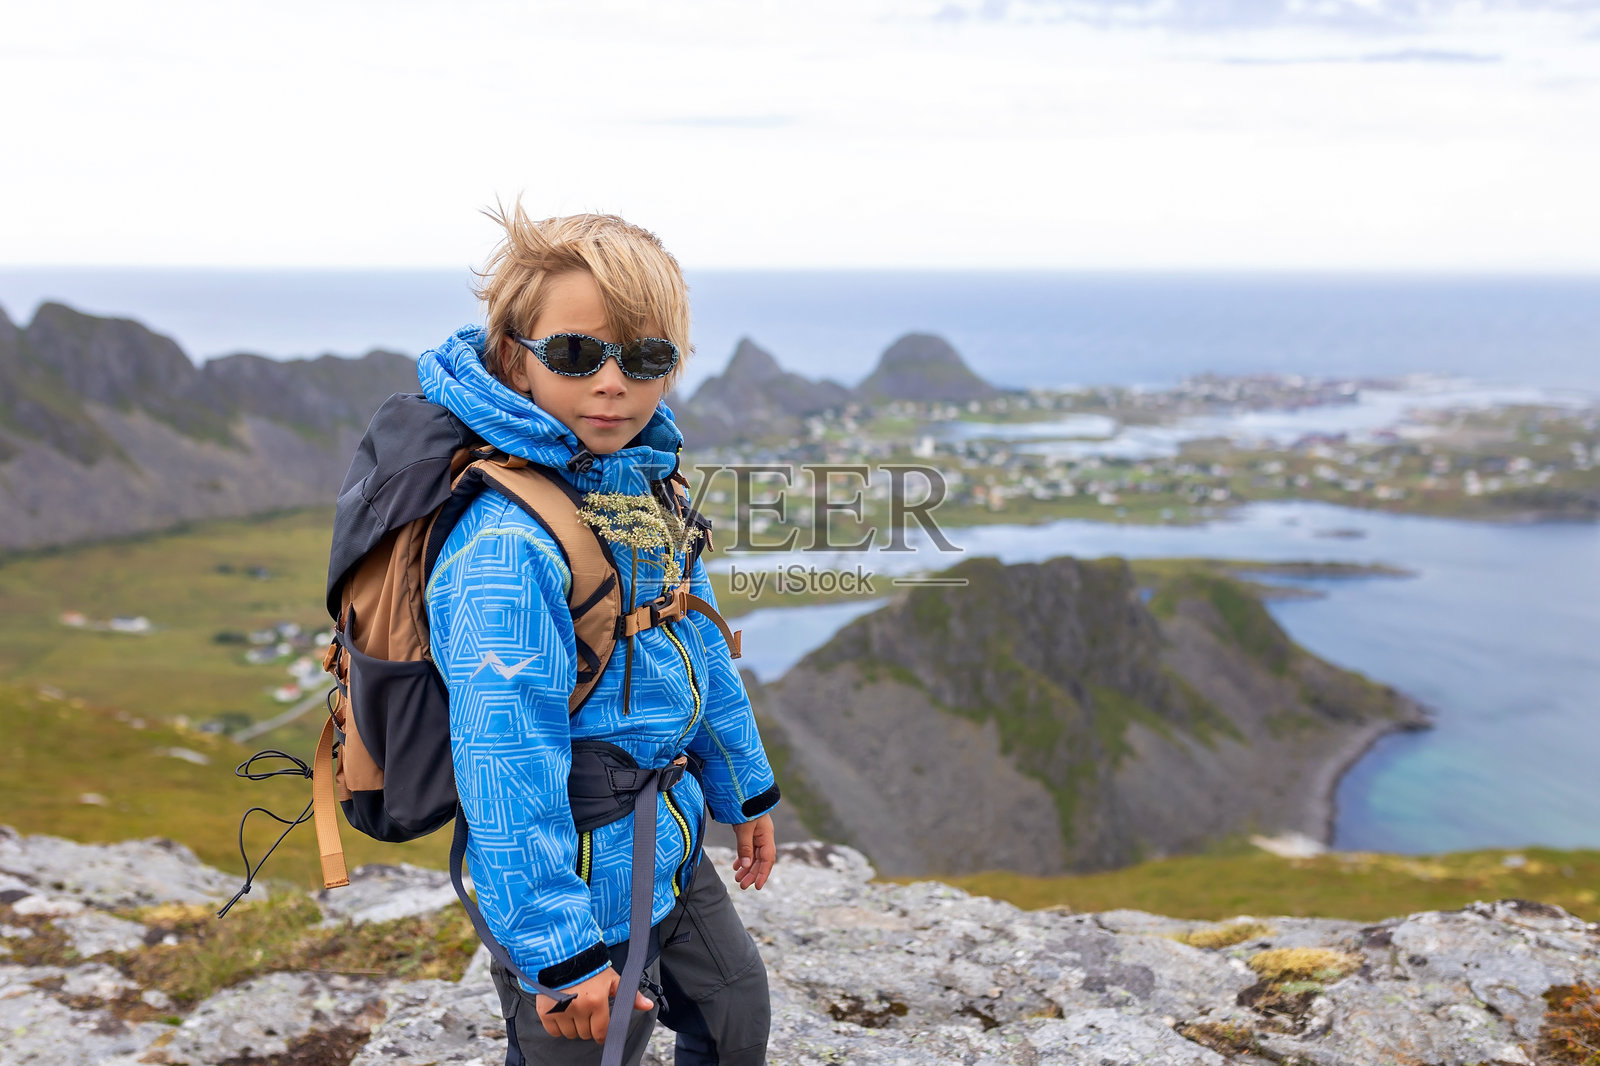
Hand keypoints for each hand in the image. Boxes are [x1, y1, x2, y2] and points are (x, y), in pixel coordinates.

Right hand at [535, 967, 652, 1042]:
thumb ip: (629, 995)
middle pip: (585, 1034)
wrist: (561, 954)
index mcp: (597, 1001)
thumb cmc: (589, 966)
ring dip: (573, 1027)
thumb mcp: (612, 978)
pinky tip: (562, 1012)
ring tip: (574, 1009)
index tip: (600, 1029)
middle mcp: (579, 1008)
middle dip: (587, 1026)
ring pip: (570, 1034)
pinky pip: (554, 1032)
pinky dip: (558, 1026)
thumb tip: (649, 1006)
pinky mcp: (545, 1011)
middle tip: (586, 1011)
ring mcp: (561, 1011)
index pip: (601, 1032)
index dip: (601, 1033)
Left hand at [731, 813, 774, 889]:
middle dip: (752, 874)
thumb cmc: (746, 807)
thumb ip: (745, 847)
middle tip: (742, 885)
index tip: (756, 887)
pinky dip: (743, 858)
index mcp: (767, 836)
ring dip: (747, 868)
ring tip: (737, 878)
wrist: (743, 790)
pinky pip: (748, 849)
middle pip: (760, 860)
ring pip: (754, 856)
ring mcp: (757, 835)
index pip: (768, 860)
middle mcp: (764, 837)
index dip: (763, 874)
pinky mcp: (749, 832)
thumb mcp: (744, 827)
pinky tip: (737, 866)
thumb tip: (747, 866)